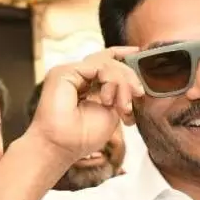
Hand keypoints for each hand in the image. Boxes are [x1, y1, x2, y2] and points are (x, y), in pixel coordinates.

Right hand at [25, 47, 144, 167]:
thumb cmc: (82, 137)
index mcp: (87, 85)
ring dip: (122, 83)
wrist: (61, 146)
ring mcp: (71, 72)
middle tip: (138, 94)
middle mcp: (78, 76)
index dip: (122, 55)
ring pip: (106, 62)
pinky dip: (111, 81)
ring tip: (122, 106)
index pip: (105, 62)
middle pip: (109, 61)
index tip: (138, 53)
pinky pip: (98, 65)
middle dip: (129, 77)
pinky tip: (107, 100)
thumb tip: (133, 85)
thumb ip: (119, 95)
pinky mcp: (65, 71)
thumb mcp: (111, 113)